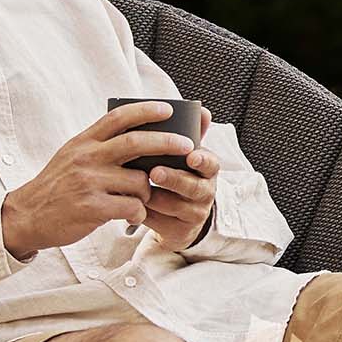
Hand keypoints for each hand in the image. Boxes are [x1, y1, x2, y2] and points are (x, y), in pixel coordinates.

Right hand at [0, 100, 196, 257]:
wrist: (28, 215)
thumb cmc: (57, 186)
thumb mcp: (72, 155)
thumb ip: (99, 144)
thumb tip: (135, 131)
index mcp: (84, 142)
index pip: (118, 117)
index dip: (146, 110)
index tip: (168, 109)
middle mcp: (87, 158)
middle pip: (136, 143)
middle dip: (167, 142)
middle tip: (187, 145)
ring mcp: (89, 183)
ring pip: (139, 182)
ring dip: (149, 192)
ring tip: (142, 199)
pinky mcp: (92, 208)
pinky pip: (132, 207)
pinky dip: (138, 212)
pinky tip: (132, 215)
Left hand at [140, 104, 218, 253]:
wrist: (179, 215)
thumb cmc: (178, 176)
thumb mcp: (185, 157)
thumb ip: (191, 134)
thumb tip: (203, 110)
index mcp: (207, 171)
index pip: (212, 164)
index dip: (203, 161)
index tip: (191, 157)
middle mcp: (205, 193)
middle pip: (193, 187)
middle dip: (174, 179)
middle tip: (155, 172)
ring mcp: (193, 214)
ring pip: (174, 206)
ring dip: (155, 196)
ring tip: (137, 189)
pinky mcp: (178, 231)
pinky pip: (159, 222)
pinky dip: (144, 213)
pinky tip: (130, 205)